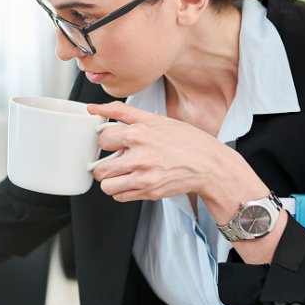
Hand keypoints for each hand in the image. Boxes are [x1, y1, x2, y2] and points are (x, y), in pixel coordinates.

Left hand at [86, 101, 227, 202]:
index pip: (102, 139)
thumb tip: (94, 108)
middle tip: (117, 160)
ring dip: (111, 180)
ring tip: (123, 172)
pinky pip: (120, 196)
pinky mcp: (149, 192)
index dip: (107, 140)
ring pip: (106, 185)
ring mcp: (144, 178)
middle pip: (99, 167)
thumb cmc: (186, 141)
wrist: (210, 165)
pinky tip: (133, 180)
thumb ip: (122, 112)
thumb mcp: (155, 119)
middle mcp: (139, 157)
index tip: (116, 142)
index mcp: (138, 135)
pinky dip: (122, 190)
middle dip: (104, 163)